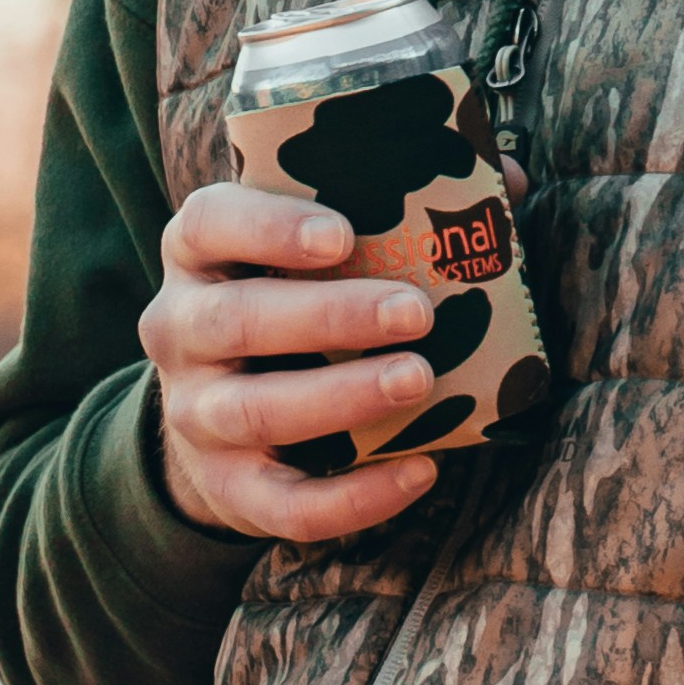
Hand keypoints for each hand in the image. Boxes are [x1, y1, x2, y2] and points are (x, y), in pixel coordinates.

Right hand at [144, 179, 443, 543]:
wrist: (224, 426)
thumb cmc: (295, 307)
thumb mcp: (315, 252)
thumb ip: (396, 211)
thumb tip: (503, 181)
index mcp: (200, 256)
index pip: (210, 223)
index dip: (269, 226)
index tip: (343, 235)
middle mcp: (180, 329)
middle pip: (236, 319)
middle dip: (329, 316)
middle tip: (414, 312)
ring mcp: (195, 413)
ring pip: (255, 409)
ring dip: (340, 396)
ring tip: (418, 379)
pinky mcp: (226, 486)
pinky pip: (283, 503)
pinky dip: (354, 497)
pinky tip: (421, 470)